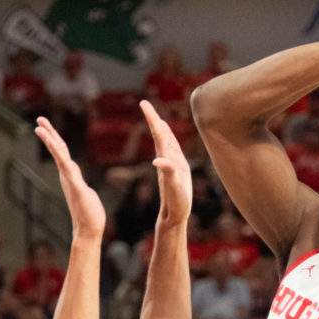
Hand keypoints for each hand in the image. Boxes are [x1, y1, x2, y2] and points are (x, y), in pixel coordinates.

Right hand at [35, 117, 105, 240]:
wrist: (89, 229)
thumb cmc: (89, 213)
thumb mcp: (84, 192)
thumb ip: (79, 183)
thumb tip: (77, 181)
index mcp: (70, 175)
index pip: (61, 152)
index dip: (53, 137)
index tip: (43, 125)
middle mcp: (68, 176)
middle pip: (58, 149)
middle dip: (49, 133)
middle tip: (39, 119)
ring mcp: (71, 181)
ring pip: (60, 157)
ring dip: (51, 142)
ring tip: (41, 130)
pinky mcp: (77, 189)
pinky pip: (69, 171)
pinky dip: (63, 160)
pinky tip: (58, 150)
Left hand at [139, 100, 191, 226]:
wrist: (174, 215)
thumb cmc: (175, 201)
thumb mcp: (173, 185)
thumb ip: (168, 170)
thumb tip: (157, 159)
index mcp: (165, 158)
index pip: (158, 133)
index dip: (152, 118)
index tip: (143, 103)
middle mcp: (166, 158)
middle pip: (160, 134)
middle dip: (154, 119)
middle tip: (145, 104)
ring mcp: (171, 165)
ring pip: (166, 143)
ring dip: (162, 130)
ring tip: (157, 119)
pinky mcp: (175, 172)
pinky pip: (172, 153)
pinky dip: (169, 144)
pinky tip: (167, 142)